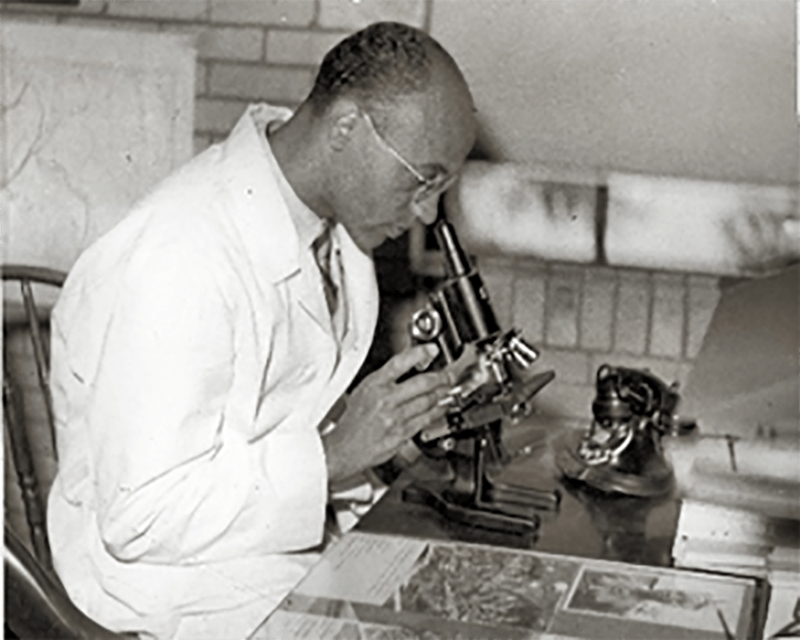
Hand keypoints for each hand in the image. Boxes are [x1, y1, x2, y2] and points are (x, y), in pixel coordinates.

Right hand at [323, 343, 455, 485]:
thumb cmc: (354, 419)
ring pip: (428, 401)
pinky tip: (441, 408)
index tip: (433, 350)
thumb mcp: (364, 390)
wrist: (345, 447)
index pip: (400, 363)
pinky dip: (437, 412)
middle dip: (441, 378)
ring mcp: (395, 417)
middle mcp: (385, 399)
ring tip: (447, 390)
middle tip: (449, 375)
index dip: (419, 353)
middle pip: (422, 383)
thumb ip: (386, 378)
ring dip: (442, 395)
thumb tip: (409, 366)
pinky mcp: (402, 433)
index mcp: (374, 385)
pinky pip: (426, 419)